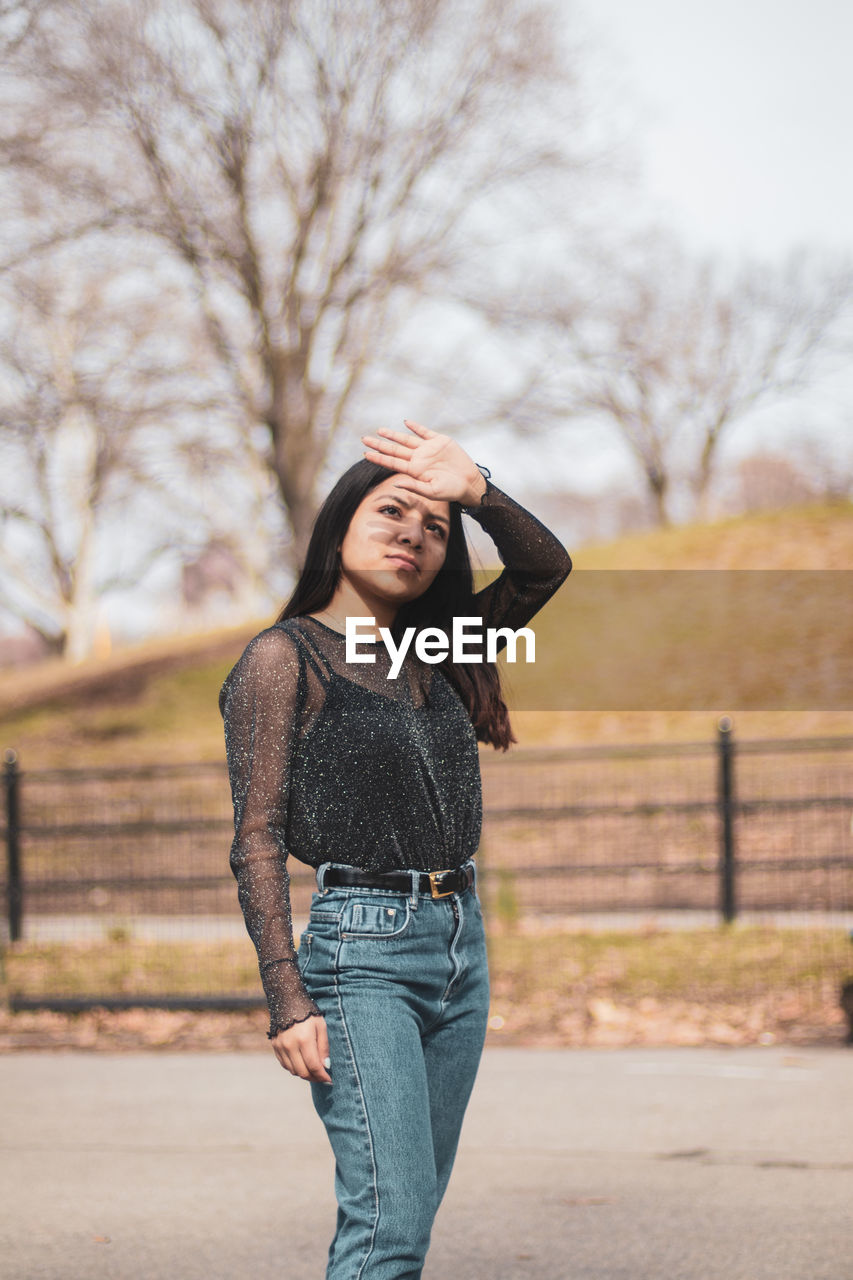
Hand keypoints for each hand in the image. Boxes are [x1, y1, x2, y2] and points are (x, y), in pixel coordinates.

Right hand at [271, 1014, 331, 1084]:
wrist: (287, 1000)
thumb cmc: (308, 1013)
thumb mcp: (321, 1026)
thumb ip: (323, 1047)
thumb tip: (326, 1066)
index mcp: (304, 1039)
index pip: (314, 1066)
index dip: (323, 1076)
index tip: (330, 1080)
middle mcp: (290, 1045)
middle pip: (303, 1072)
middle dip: (315, 1078)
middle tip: (323, 1077)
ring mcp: (280, 1047)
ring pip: (293, 1071)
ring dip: (305, 1074)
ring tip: (314, 1071)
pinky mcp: (275, 1046)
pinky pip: (285, 1065)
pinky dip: (294, 1068)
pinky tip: (302, 1064)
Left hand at [362, 420, 486, 506]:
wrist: (469, 483)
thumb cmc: (450, 491)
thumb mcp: (432, 492)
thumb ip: (414, 486)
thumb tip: (397, 483)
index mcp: (414, 471)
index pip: (392, 462)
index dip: (378, 458)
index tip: (365, 454)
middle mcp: (418, 459)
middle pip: (394, 450)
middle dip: (379, 444)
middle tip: (364, 439)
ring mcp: (428, 449)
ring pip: (406, 440)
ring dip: (393, 435)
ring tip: (379, 430)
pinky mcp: (440, 441)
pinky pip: (424, 432)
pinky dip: (415, 427)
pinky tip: (406, 423)